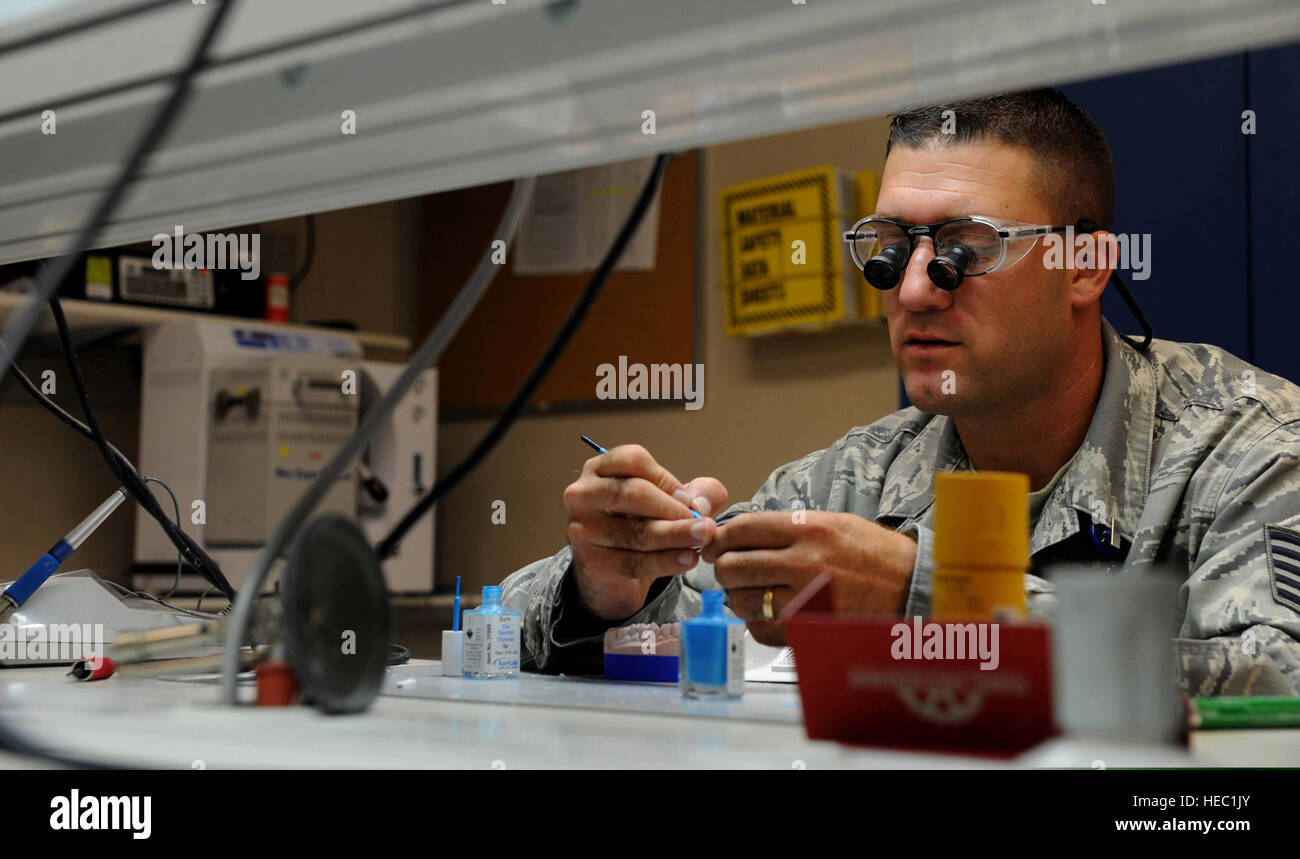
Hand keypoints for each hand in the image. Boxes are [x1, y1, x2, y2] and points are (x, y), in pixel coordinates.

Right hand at [564, 444, 728, 619]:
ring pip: (635, 531)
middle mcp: (583, 495)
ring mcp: (582, 530)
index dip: (665, 478)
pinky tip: (687, 559)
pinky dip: (665, 561)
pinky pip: (634, 562)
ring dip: (676, 535)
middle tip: (704, 522)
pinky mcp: (592, 563)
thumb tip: (702, 504)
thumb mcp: (668, 503)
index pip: (632, 461)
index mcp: (600, 470)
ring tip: (703, 537)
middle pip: (632, 494)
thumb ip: (696, 493)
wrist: (610, 574)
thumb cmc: (638, 526)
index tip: (689, 499)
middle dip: (673, 508)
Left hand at [701, 511, 917, 645]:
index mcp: (809, 529)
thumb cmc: (875, 555)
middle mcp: (803, 562)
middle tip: (732, 571)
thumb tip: (743, 533)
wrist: (913, 587)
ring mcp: (806, 599)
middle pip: (733, 566)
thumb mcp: (834, 524)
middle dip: (725, 569)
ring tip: (755, 593)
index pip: (742, 529)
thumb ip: (788, 527)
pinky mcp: (809, 630)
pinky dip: (759, 623)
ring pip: (743, 601)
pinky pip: (762, 630)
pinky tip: (771, 613)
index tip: (715, 544)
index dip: (720, 538)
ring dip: (742, 598)